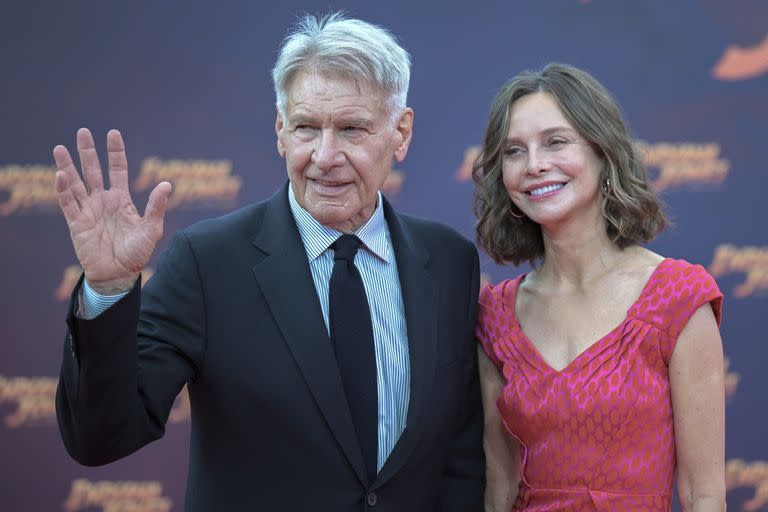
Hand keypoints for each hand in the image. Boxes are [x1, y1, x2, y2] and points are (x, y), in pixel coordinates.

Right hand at [54, 128, 171, 293]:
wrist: (119, 274)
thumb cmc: (137, 253)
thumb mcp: (152, 229)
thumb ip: (156, 206)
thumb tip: (167, 184)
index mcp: (122, 199)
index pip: (117, 169)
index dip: (115, 152)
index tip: (112, 133)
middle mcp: (103, 201)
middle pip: (93, 170)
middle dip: (88, 152)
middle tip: (82, 131)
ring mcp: (88, 210)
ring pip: (75, 183)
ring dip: (67, 166)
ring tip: (60, 148)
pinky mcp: (76, 223)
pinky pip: (68, 203)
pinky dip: (63, 189)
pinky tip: (60, 174)